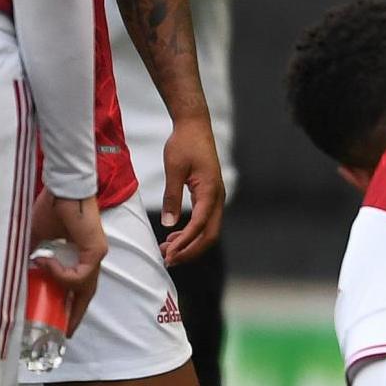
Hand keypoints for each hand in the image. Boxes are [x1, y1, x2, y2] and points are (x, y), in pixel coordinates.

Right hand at [36, 193, 108, 333]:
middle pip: (86, 294)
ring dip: (62, 292)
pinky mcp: (96, 251)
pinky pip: (80, 275)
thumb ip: (31, 255)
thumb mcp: (37, 237)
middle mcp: (92, 257)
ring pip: (83, 287)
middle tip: (64, 332)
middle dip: (75, 314)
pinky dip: (63, 276)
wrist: (62, 187)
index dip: (71, 305)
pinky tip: (45, 264)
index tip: (61, 322)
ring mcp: (96, 255)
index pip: (79, 286)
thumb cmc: (51, 207)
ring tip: (43, 289)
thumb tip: (15, 273)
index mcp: (80, 255)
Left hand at [157, 113, 225, 264]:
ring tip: (168, 251)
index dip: (185, 243)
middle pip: (209, 235)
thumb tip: (169, 224)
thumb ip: (171, 197)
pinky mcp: (209, 195)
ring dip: (190, 243)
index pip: (199, 226)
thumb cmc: (184, 143)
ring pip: (208, 230)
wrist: (194, 125)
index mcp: (210, 191)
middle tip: (169, 260)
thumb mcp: (174, 169)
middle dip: (190, 251)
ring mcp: (215, 197)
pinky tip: (174, 236)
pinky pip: (204, 221)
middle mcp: (217, 197)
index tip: (169, 254)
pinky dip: (191, 233)